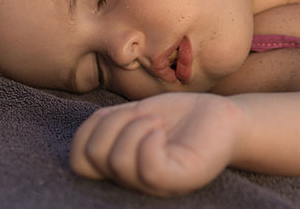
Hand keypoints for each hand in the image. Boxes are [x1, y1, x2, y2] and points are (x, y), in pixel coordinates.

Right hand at [70, 92, 244, 196]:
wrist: (222, 118)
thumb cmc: (179, 117)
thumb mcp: (134, 115)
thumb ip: (108, 124)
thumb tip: (86, 132)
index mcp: (118, 168)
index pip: (77, 161)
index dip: (86, 130)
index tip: (118, 113)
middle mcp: (132, 182)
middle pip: (92, 157)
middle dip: (112, 122)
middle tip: (144, 114)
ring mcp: (155, 185)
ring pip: (117, 160)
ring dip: (134, 126)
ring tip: (156, 121)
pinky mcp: (179, 180)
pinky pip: (148, 168)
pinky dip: (148, 139)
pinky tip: (161, 130)